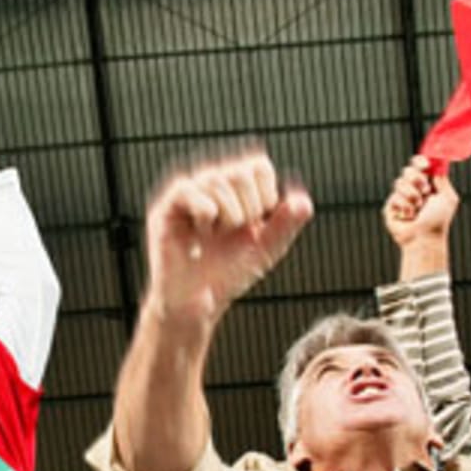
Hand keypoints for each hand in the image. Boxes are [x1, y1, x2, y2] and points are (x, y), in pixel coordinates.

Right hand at [143, 147, 312, 328]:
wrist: (196, 305)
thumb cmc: (226, 275)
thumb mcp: (265, 249)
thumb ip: (286, 225)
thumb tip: (304, 201)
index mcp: (234, 190)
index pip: (258, 165)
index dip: (266, 195)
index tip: (257, 223)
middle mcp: (210, 185)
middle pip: (241, 171)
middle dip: (249, 208)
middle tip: (234, 232)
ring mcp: (187, 194)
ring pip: (218, 181)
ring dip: (227, 217)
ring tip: (214, 237)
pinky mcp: (166, 207)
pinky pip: (190, 191)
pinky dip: (205, 215)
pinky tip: (198, 235)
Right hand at [382, 156, 458, 248]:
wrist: (424, 238)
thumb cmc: (438, 221)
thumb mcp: (448, 198)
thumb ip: (442, 180)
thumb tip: (437, 165)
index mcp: (427, 186)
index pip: (420, 166)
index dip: (420, 162)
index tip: (424, 164)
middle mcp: (414, 190)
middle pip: (408, 170)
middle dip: (416, 178)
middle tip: (424, 189)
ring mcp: (401, 198)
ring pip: (399, 183)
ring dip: (412, 195)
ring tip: (417, 208)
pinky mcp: (391, 207)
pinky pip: (394, 197)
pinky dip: (404, 206)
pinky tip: (408, 216)